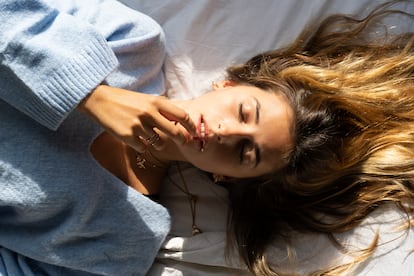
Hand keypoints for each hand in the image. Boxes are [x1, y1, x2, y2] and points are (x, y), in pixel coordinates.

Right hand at [78, 85, 195, 152]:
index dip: (190, 126)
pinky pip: (144, 148)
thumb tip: (180, 120)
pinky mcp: (128, 136)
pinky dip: (142, 146)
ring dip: (158, 143)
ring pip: (158, 143)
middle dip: (182, 139)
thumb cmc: (125, 100)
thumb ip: (162, 108)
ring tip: (150, 137)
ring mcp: (138, 125)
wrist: (99, 100)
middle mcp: (149, 113)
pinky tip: (136, 139)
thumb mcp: (146, 99)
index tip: (194, 132)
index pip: (181, 115)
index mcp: (156, 102)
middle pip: (175, 132)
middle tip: (184, 142)